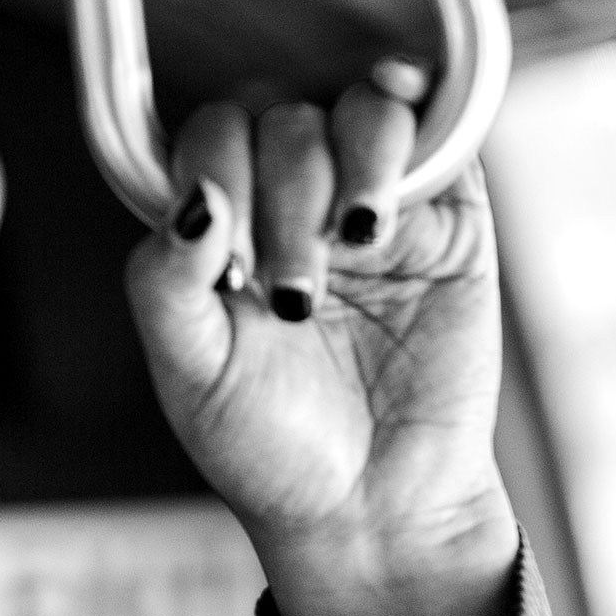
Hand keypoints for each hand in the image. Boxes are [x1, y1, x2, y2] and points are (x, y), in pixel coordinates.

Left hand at [124, 75, 517, 615]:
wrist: (371, 508)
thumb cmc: (269, 448)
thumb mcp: (189, 373)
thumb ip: (165, 279)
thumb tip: (196, 195)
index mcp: (224, 228)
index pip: (211, 138)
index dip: (216, 169)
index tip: (229, 258)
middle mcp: (295, 199)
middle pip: (281, 117)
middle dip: (283, 196)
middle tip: (296, 298)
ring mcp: (374, 199)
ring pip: (358, 107)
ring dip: (347, 167)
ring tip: (357, 245)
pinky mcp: (450, 215)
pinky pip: (440, 127)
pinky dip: (413, 132)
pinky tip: (390, 199)